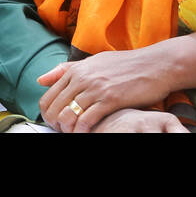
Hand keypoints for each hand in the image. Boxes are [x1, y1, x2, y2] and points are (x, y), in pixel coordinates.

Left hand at [37, 46, 173, 132]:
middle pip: (56, 107)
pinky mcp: (110, 99)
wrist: (155, 64)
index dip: (47, 113)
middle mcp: (82, 78)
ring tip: (72, 134)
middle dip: (55, 124)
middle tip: (61, 132)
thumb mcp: (93, 62)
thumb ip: (67, 70)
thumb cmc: (126, 64)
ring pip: (69, 114)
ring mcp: (96, 88)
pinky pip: (87, 119)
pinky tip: (84, 134)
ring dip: (67, 129)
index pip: (49, 95)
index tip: (53, 123)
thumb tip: (40, 79)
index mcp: (76, 70)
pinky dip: (82, 130)